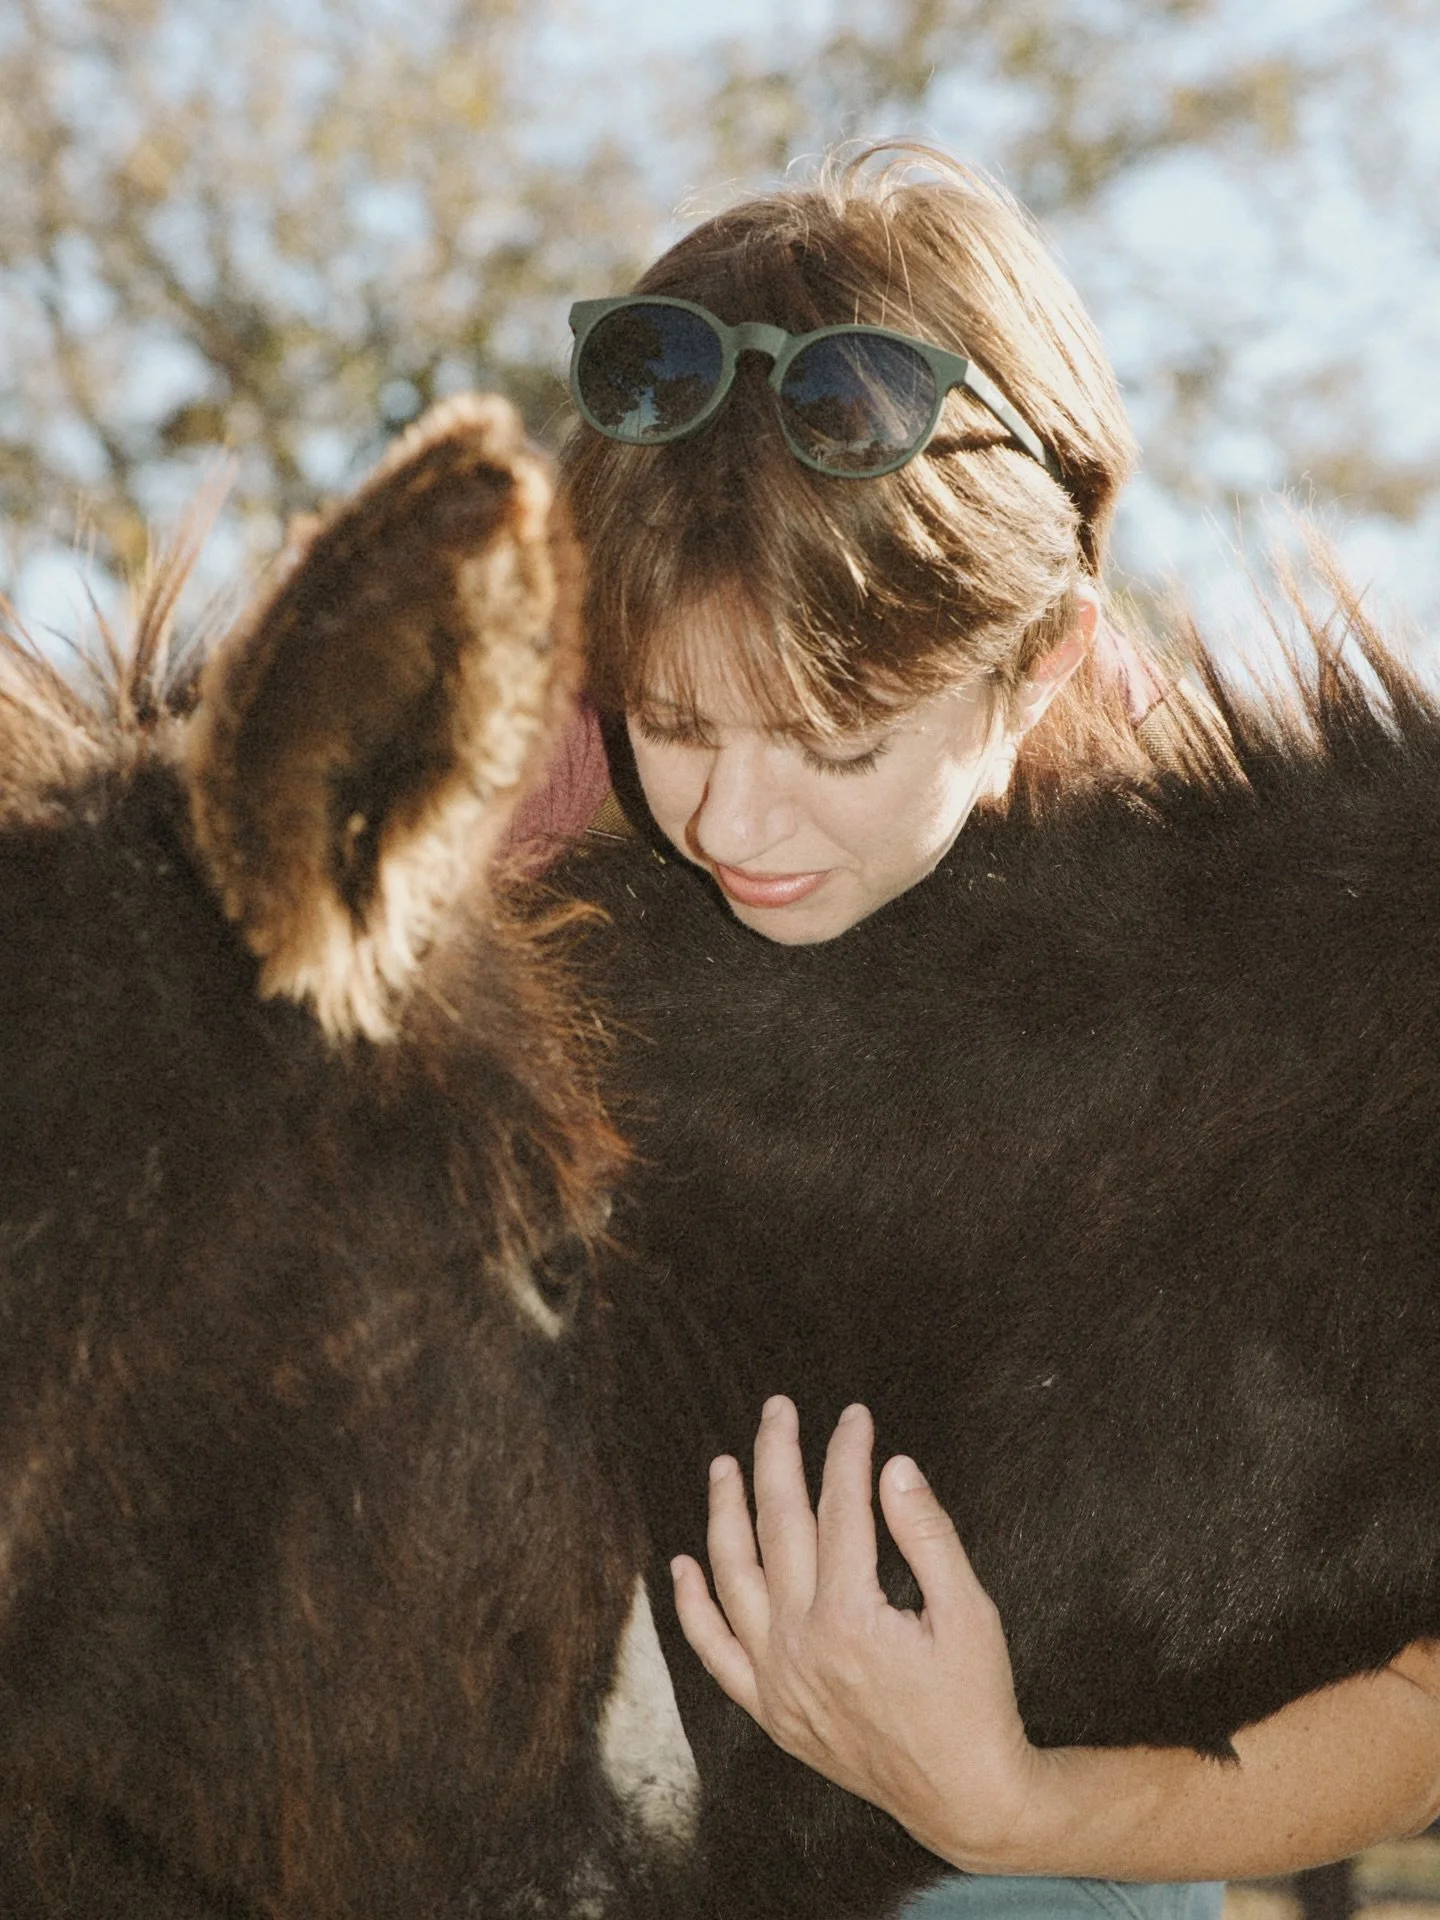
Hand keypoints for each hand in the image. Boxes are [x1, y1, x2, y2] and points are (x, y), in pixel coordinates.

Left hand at [670, 1395, 1049, 1865]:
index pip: (839, 1507)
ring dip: (724, 1514)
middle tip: (778, 1409)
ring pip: (732, 1577)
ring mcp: (777, 1679)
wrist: (964, 1797)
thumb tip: (894, 1466)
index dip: (846, 1452)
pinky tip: (684, 1566)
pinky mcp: (770, 1710)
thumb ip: (928, 1536)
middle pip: (777, 1525)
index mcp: (849, 1615)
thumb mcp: (971, 1614)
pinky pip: (715, 1652)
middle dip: (776, 1457)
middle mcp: (800, 1644)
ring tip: (723, 1466)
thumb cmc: (975, 1703)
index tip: (854, 1416)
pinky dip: (694, 1607)